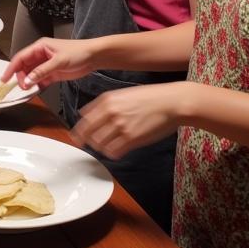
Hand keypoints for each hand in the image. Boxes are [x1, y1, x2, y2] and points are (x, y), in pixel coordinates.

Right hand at [1, 37, 97, 89]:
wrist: (93, 57)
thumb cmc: (78, 52)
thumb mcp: (58, 61)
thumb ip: (42, 71)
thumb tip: (28, 80)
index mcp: (40, 47)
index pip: (20, 57)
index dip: (11, 68)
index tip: (4, 78)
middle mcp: (41, 55)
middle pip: (24, 67)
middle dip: (21, 77)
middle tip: (23, 87)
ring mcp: (46, 65)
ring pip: (31, 75)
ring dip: (29, 83)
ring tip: (29, 90)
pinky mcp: (53, 74)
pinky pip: (40, 81)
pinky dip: (37, 86)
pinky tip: (36, 91)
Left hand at [72, 83, 187, 158]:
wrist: (170, 102)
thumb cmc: (149, 98)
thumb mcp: (121, 94)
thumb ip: (102, 104)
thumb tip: (84, 114)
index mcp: (106, 100)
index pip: (84, 120)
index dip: (79, 132)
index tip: (77, 138)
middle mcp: (111, 113)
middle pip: (89, 134)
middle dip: (88, 142)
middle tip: (91, 145)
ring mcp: (121, 126)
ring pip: (99, 144)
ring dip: (101, 148)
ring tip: (107, 146)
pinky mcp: (132, 138)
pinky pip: (113, 152)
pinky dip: (112, 153)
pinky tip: (117, 150)